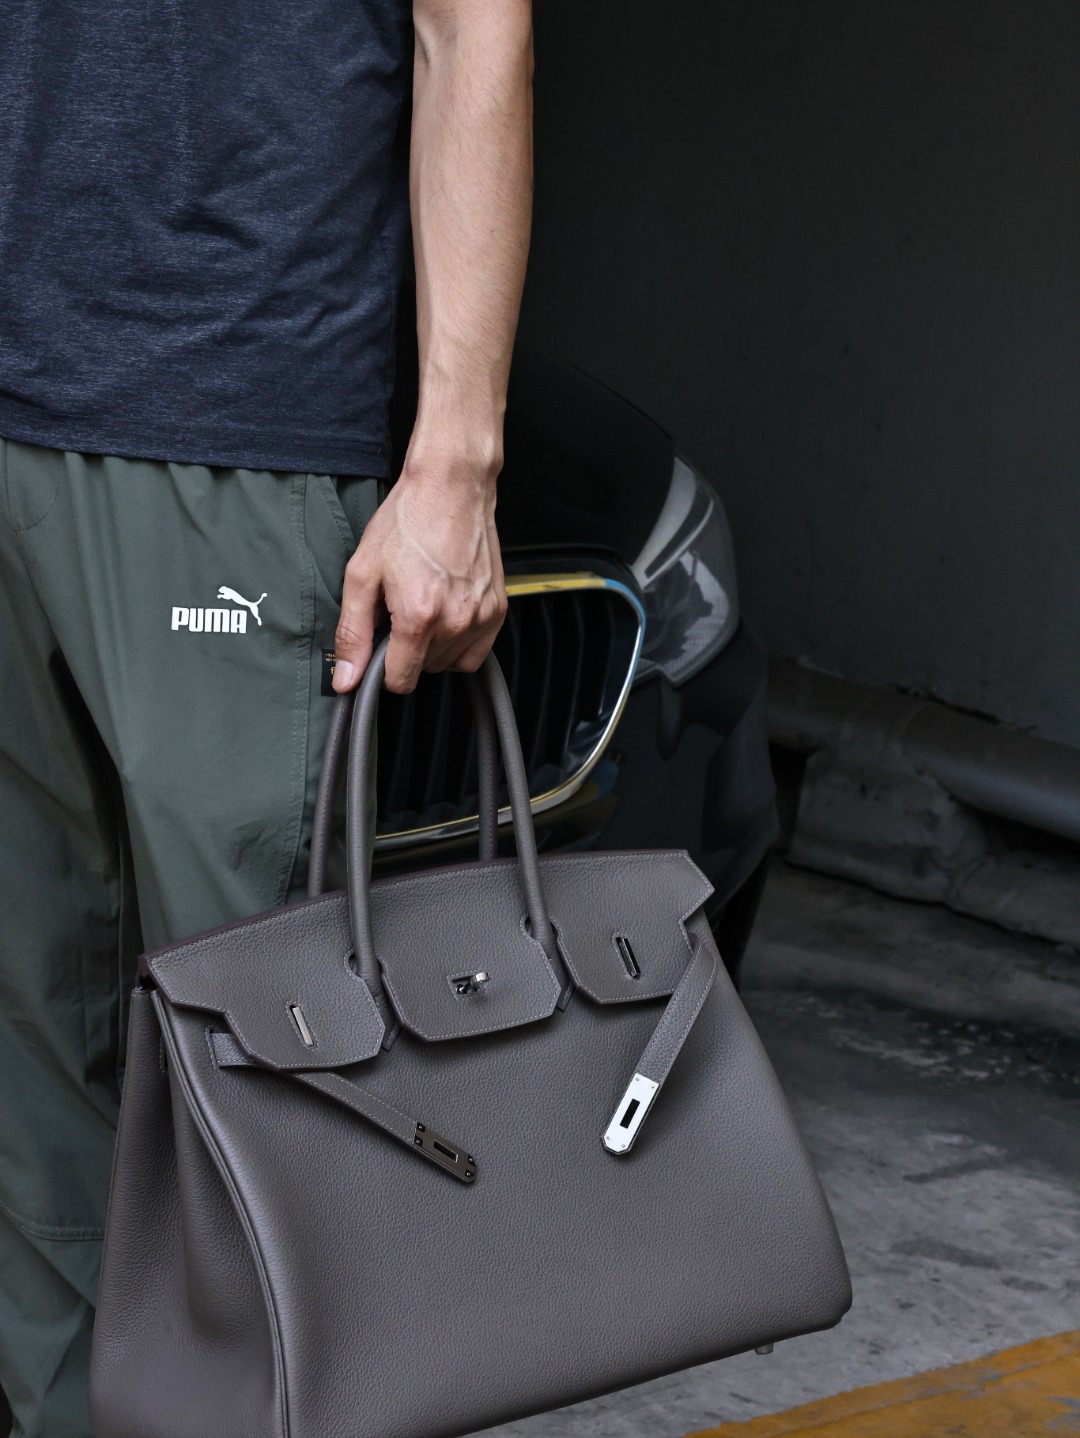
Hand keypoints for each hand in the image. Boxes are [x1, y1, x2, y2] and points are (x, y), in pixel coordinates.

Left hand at [332, 464, 507, 694]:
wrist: (451, 488)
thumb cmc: (407, 522)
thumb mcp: (362, 574)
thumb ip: (352, 633)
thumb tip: (345, 679)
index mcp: (419, 616)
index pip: (401, 680)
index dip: (383, 667)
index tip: (381, 644)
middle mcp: (456, 621)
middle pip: (424, 671)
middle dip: (408, 650)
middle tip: (401, 610)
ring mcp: (481, 616)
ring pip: (450, 664)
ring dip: (433, 647)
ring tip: (425, 607)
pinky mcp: (497, 609)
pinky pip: (476, 653)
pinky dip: (459, 643)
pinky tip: (446, 615)